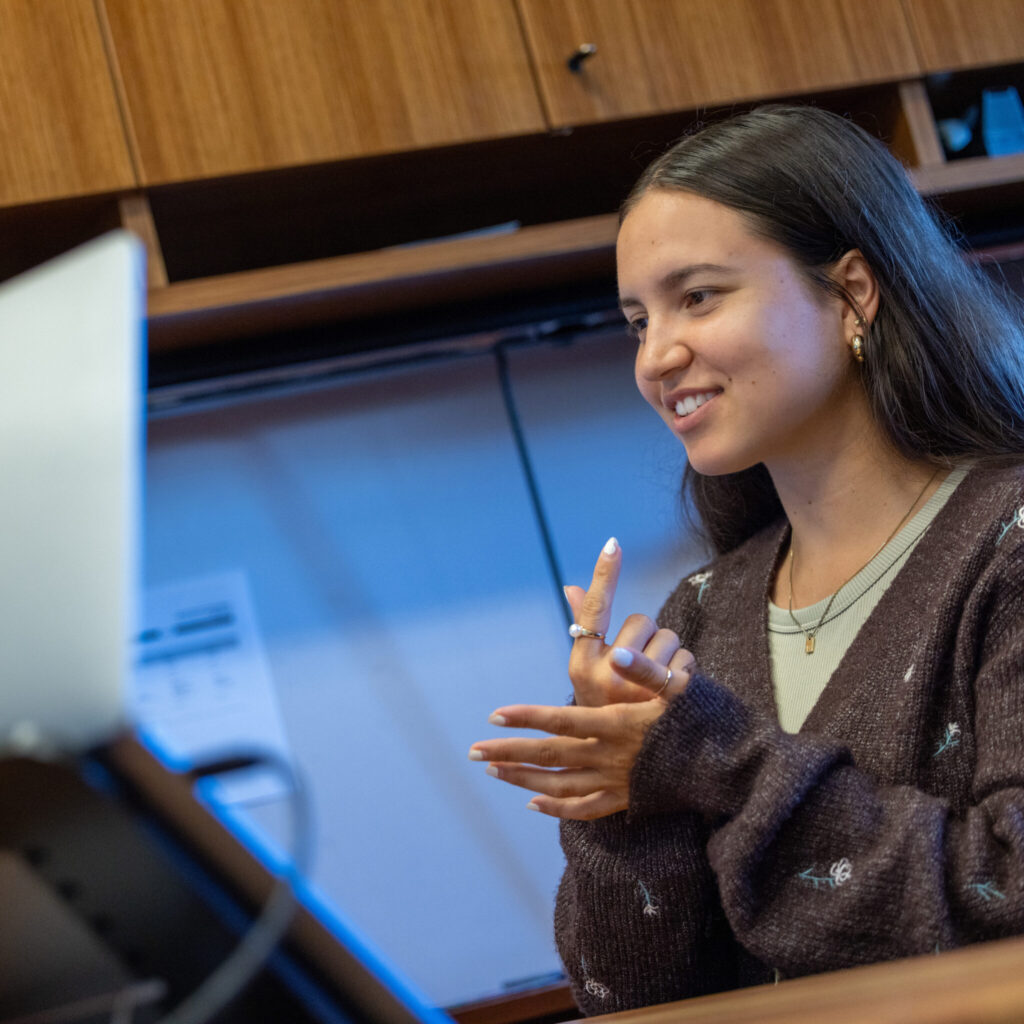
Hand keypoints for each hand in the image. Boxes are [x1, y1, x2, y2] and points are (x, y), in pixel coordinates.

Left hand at [469, 644, 693, 819]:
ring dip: (524, 778)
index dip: (528, 716)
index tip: (496, 712)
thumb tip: (619, 653)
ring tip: (494, 770)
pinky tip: (533, 803)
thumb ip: (646, 669)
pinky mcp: (624, 801)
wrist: (727, 769)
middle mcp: (610, 756)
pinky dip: (556, 809)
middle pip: (550, 755)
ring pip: (560, 785)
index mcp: (617, 725)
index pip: (562, 720)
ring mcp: (616, 783)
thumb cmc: (701, 720)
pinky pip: (583, 810)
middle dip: (510, 752)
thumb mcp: (679, 687)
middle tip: (473, 751)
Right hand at [566, 538, 688, 706]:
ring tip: (656, 683)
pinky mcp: (670, 700)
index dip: (605, 575)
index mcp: (583, 666)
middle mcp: (608, 676)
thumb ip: (586, 629)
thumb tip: (573, 587)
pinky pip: (686, 660)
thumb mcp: (589, 675)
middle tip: (639, 668)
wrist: (627, 764)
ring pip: (669, 638)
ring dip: (667, 655)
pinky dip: (684, 670)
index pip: (596, 610)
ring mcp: (639, 689)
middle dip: (646, 639)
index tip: (613, 543)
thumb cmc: (607, 710)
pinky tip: (676, 690)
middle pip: (642, 622)